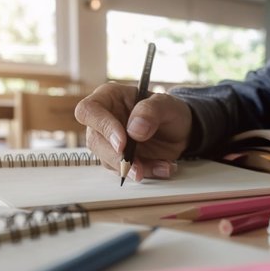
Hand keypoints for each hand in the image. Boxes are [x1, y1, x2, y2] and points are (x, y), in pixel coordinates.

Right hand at [74, 82, 191, 181]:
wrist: (180, 131)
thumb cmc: (169, 111)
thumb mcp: (166, 104)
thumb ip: (150, 111)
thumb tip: (134, 130)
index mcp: (109, 98)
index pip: (88, 111)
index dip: (102, 127)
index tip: (122, 143)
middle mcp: (104, 120)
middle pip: (95, 141)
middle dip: (116, 157)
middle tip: (138, 167)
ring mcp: (109, 142)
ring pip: (108, 161)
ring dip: (134, 168)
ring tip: (163, 165)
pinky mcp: (119, 160)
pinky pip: (125, 171)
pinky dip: (146, 172)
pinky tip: (164, 167)